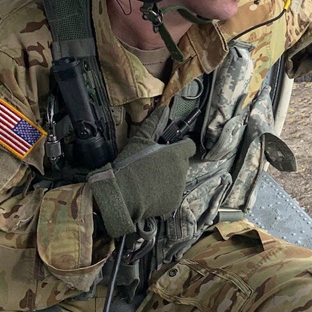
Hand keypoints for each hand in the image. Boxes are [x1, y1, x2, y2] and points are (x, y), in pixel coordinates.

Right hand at [87, 106, 194, 237]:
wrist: (121, 195)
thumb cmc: (130, 165)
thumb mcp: (140, 140)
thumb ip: (154, 123)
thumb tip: (163, 108)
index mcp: (177, 155)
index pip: (189, 146)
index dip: (181, 144)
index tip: (169, 147)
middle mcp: (182, 171)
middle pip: (182, 162)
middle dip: (172, 161)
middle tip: (154, 163)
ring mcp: (179, 188)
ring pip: (178, 178)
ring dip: (169, 176)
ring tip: (149, 177)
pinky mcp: (173, 202)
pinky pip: (172, 193)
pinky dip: (165, 192)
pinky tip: (150, 190)